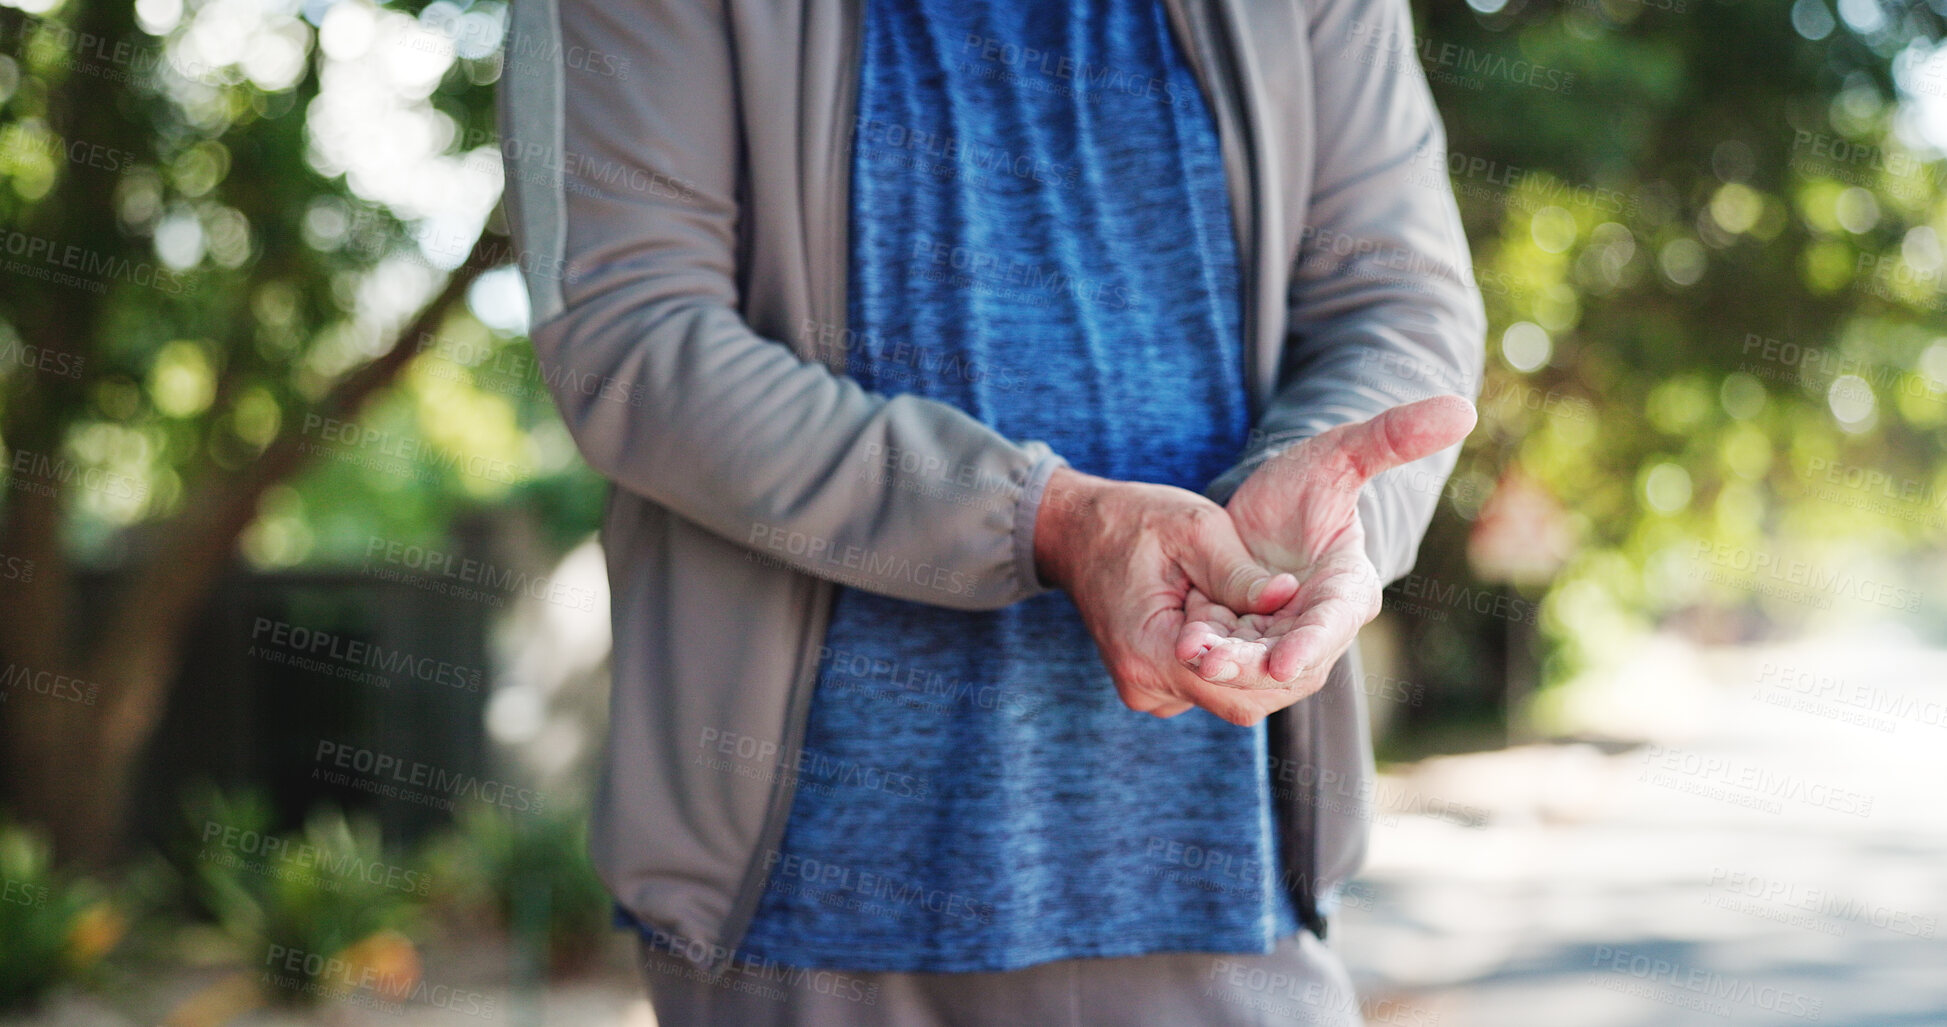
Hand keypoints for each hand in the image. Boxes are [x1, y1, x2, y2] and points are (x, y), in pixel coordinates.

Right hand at [1034, 467, 1305, 723]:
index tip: (1316, 631)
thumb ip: (1239, 573)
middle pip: (1239, 701)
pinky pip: (1212, 688)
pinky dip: (1242, 665)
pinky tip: (1261, 632)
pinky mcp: (1158, 686)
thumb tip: (1291, 597)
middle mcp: (1146, 686)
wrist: (1075, 533)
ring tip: (1295, 628)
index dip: (1283, 661)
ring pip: (1230, 699)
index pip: (1234, 681)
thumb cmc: (1134, 522)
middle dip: (1284, 669)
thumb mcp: (1193, 530)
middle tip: (1321, 630)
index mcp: (1148, 652)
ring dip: (1265, 668)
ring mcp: (1150, 692)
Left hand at [1174, 396, 1478, 721]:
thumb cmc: (1307, 483)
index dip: (1310, 644)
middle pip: (1290, 660)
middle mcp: (1318, 626)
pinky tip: (1181, 646)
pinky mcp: (1246, 649)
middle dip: (1252, 666)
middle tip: (1211, 662)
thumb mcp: (1341, 454)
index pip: (1334, 623)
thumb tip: (1461, 408)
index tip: (1283, 663)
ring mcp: (1282, 642)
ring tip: (1190, 652)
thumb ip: (1393, 436)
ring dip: (1224, 668)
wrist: (1261, 514)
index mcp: (1350, 589)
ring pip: (1255, 671)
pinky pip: (1227, 665)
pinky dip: (1204, 659)